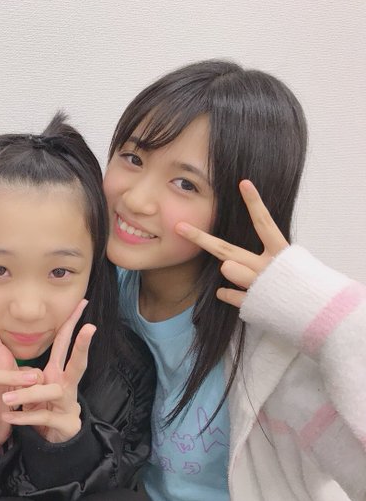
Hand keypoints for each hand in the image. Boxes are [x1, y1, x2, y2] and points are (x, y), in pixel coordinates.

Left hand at [0, 299, 95, 442]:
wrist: (52, 440)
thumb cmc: (42, 407)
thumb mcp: (33, 386)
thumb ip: (26, 369)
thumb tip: (15, 346)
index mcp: (58, 372)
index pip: (64, 343)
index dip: (73, 323)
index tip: (83, 302)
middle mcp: (66, 385)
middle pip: (78, 363)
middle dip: (83, 345)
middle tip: (90, 327)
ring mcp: (68, 404)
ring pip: (50, 392)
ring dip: (27, 395)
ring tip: (6, 398)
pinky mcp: (65, 423)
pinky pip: (42, 417)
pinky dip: (24, 418)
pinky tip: (9, 417)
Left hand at [175, 179, 288, 307]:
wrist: (321, 317)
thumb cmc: (297, 285)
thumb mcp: (286, 264)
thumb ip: (256, 258)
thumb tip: (224, 262)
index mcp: (281, 253)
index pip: (264, 224)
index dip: (254, 203)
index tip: (243, 183)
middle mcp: (269, 267)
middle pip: (227, 249)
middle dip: (200, 238)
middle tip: (179, 227)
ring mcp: (260, 285)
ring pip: (229, 270)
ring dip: (232, 273)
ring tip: (248, 279)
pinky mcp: (253, 303)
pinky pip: (226, 294)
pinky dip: (229, 294)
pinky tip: (242, 295)